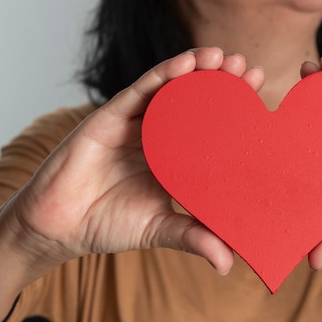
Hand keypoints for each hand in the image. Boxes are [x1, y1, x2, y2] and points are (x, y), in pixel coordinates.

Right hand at [9, 47, 263, 273]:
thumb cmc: (108, 224)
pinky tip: (188, 63)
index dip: (236, 114)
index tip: (263, 101)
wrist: (58, 226)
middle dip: (222, 83)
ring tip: (223, 58)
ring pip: (172, 88)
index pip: (211, 129)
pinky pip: (141, 89)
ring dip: (198, 69)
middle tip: (248, 69)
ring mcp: (136, 122)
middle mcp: (160, 134)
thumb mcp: (160, 229)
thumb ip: (193, 238)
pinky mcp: (111, 115)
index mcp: (175, 158)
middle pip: (196, 101)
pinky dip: (164, 73)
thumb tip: (229, 264)